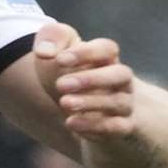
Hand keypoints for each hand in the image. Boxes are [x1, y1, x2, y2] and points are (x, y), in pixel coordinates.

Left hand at [32, 22, 135, 140]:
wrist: (73, 104)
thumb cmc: (64, 70)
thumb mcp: (54, 50)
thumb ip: (50, 39)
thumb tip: (45, 52)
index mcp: (105, 57)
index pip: (107, 48)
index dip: (86, 53)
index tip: (59, 59)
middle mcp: (120, 79)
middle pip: (121, 74)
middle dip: (92, 79)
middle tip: (60, 85)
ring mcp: (123, 103)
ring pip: (119, 103)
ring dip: (91, 103)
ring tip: (64, 103)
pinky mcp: (120, 126)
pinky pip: (117, 127)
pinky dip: (95, 127)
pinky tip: (71, 123)